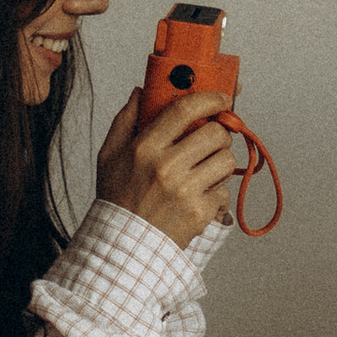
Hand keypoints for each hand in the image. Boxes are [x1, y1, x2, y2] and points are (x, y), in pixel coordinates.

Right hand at [96, 85, 237, 248]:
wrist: (122, 245)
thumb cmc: (118, 199)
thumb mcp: (110, 155)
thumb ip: (126, 120)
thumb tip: (141, 91)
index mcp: (145, 148)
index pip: (185, 110)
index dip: (210, 98)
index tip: (221, 98)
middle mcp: (166, 167)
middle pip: (215, 133)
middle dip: (219, 133)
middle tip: (211, 140)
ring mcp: (185, 191)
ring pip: (226, 160)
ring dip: (220, 162)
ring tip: (204, 169)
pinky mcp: (200, 213)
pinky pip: (224, 191)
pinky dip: (216, 192)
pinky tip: (198, 196)